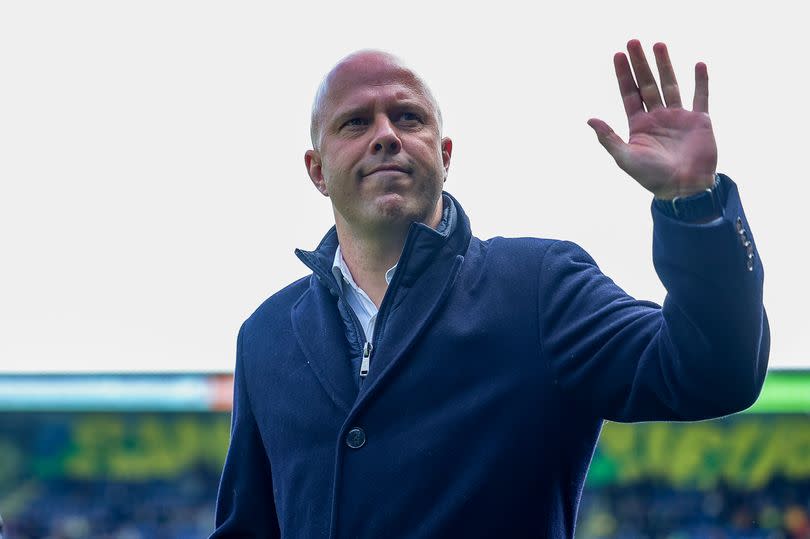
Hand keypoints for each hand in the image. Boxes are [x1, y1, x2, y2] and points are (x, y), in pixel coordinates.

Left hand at [587, 40, 716, 199]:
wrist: (683, 189)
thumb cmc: (652, 178)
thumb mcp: (625, 158)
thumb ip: (608, 138)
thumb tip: (590, 120)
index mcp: (639, 125)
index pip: (630, 94)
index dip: (624, 75)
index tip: (618, 55)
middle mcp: (657, 117)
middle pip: (647, 84)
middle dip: (640, 63)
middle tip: (633, 42)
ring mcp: (679, 117)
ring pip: (670, 84)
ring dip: (665, 65)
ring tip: (658, 44)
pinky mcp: (700, 121)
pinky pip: (701, 96)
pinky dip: (701, 81)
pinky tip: (698, 64)